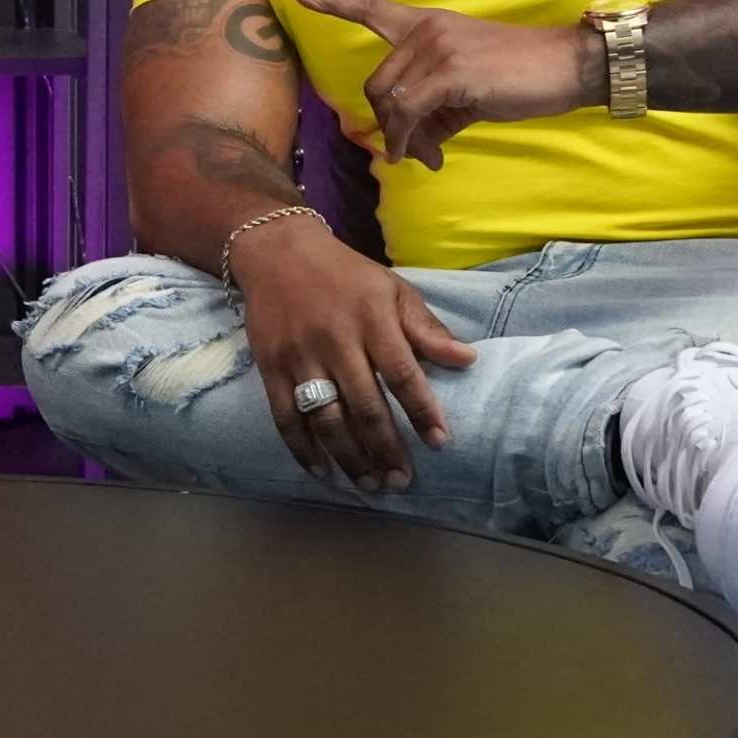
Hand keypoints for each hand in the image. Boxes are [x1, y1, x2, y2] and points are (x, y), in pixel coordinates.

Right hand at [228, 213, 477, 490]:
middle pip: (364, 405)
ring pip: (326, 418)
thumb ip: (427, 328)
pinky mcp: (270, 367)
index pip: (402, 374)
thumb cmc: (346, 275)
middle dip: (386, 449)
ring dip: (349, 457)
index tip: (439, 443)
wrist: (276, 252)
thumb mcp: (393, 289)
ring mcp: (299, 356)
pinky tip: (322, 471)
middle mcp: (335, 340)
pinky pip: (285, 416)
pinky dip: (302, 449)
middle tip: (402, 481)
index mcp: (372, 319)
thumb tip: (468, 359)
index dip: (422, 411)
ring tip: (370, 485)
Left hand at [291, 0, 591, 170]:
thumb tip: (408, 149)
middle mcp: (425, 30)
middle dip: (388, 124)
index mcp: (427, 24)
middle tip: (411, 152)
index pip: (373, 9)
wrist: (565, 66)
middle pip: (377, 84)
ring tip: (424, 156)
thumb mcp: (465, 92)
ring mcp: (436, 48)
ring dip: (400, 138)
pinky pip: (409, 113)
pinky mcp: (449, 72)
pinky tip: (426, 156)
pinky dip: (409, 140)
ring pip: (390, 102)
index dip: (335, 2)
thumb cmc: (518, 77)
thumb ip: (432, 113)